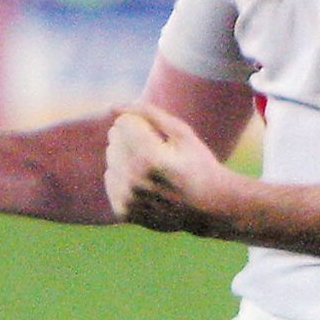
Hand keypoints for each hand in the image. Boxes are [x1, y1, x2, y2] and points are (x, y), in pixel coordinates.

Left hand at [105, 103, 230, 235]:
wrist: (209, 208)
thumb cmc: (197, 163)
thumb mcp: (181, 132)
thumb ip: (147, 113)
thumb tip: (112, 107)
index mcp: (150, 158)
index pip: (122, 122)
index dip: (142, 124)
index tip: (160, 137)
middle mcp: (135, 181)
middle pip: (114, 140)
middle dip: (134, 140)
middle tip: (160, 155)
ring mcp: (128, 200)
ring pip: (111, 160)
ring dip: (128, 160)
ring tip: (155, 171)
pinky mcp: (123, 212)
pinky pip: (110, 179)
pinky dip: (125, 178)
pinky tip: (147, 184)